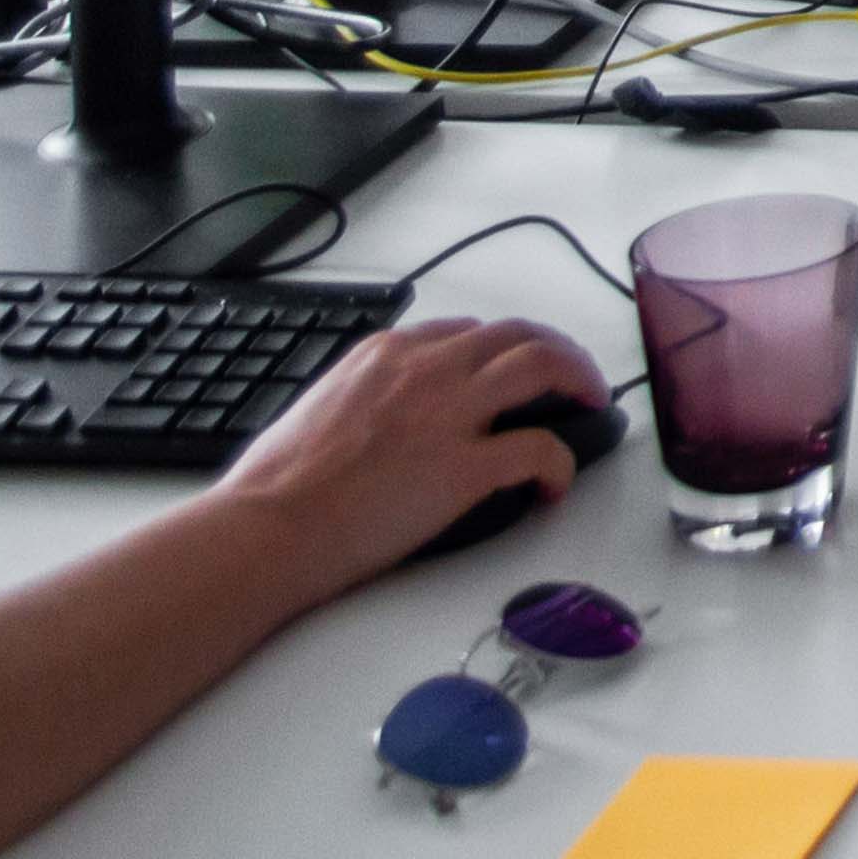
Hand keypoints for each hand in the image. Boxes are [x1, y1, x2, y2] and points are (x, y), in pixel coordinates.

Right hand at [206, 318, 608, 599]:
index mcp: (386, 354)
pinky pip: (541, 450)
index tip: (514, 366)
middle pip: (518, 336)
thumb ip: (362, 396)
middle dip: (558, 351)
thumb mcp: (319, 406)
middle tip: (575, 377)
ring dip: (580, 381)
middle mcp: (426, 370)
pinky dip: (562, 463)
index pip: (465, 332)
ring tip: (592, 405)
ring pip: (545, 367)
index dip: (501, 348)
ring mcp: (450, 415)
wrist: (265, 526)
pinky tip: (556, 484)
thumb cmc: (274, 486)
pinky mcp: (466, 468)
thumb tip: (378, 415)